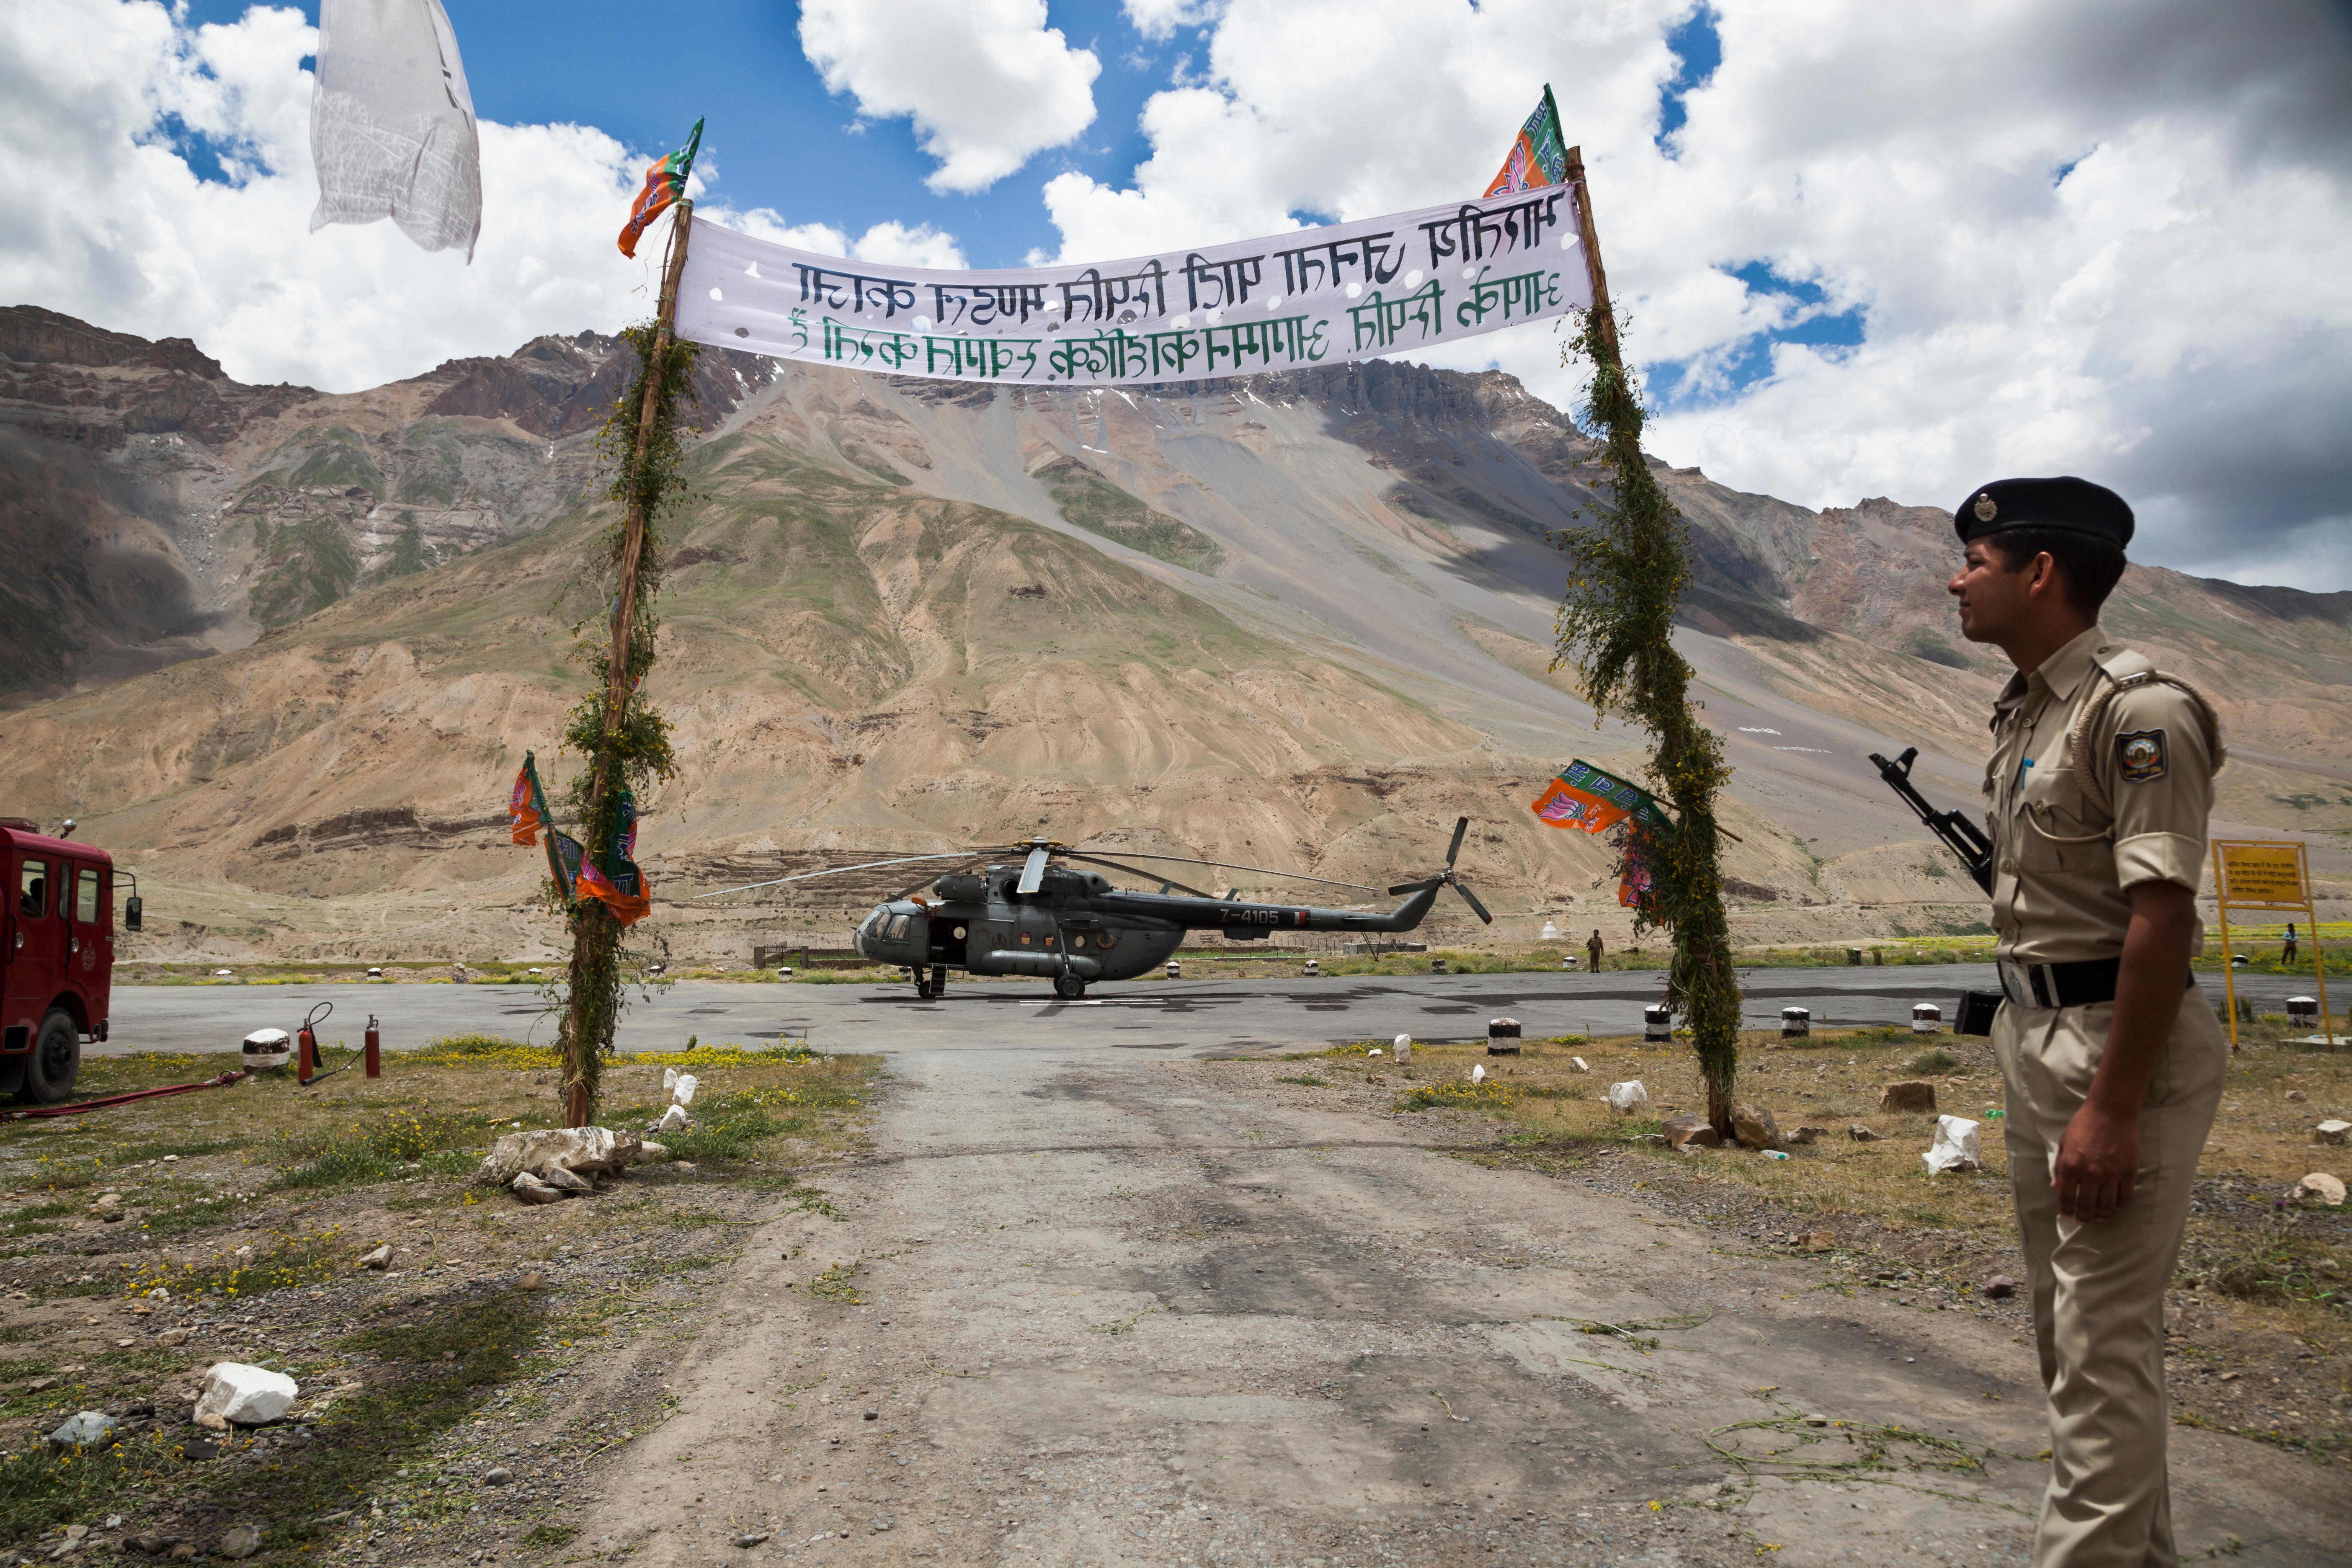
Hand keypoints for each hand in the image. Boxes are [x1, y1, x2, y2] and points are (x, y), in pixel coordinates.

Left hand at [2053, 1100, 2139, 1221]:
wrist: (2111, 1111)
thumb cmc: (2083, 1124)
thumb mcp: (2064, 1143)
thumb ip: (2059, 1167)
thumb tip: (2055, 1186)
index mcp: (2070, 1166)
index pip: (2066, 1197)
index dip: (2066, 1210)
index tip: (2067, 1216)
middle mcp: (2090, 1174)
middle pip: (2087, 1206)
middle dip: (2084, 1217)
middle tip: (2083, 1221)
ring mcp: (2111, 1175)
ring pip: (2107, 1206)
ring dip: (2102, 1215)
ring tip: (2099, 1217)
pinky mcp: (2129, 1172)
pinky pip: (2125, 1197)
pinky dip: (2119, 1205)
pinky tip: (2115, 1206)